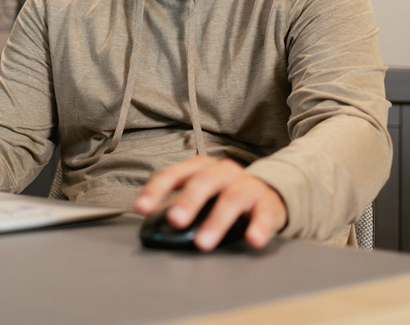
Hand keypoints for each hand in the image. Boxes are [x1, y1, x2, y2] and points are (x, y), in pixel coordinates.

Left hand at [134, 155, 286, 250]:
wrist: (268, 193)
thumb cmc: (223, 195)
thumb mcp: (199, 195)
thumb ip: (178, 205)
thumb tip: (152, 226)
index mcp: (200, 167)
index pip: (174, 174)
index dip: (156, 190)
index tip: (141, 207)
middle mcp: (222, 171)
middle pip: (203, 182)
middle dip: (187, 202)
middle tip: (174, 220)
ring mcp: (247, 185)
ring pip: (231, 199)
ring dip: (216, 222)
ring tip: (203, 243)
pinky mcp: (268, 203)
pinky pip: (264, 215)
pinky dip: (259, 228)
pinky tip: (252, 240)